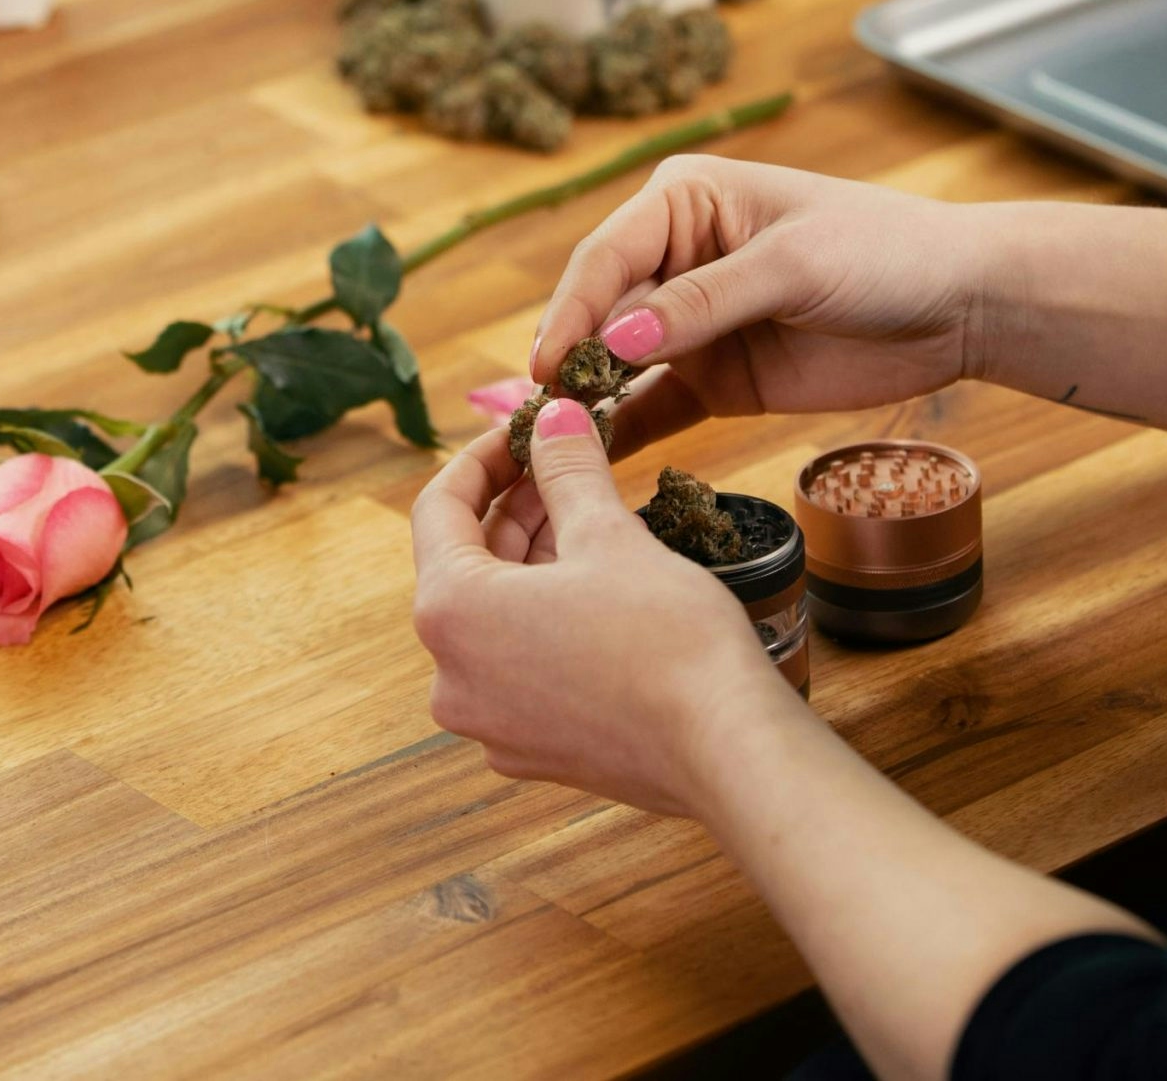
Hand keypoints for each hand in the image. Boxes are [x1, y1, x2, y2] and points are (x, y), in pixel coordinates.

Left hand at [410, 398, 795, 816]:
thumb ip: (567, 468)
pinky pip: (521, 666)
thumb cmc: (666, 640)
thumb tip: (552, 416)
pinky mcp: (533, 749)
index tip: (522, 429)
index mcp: (451, 614)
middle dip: (516, 508)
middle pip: (467, 565)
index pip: (439, 509)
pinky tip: (598, 585)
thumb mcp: (609, 534)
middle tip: (565, 462)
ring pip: (496, 617)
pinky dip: (548, 618)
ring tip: (588, 514)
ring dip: (534, 560)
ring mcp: (490, 722)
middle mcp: (452, 676)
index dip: (483, 457)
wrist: (727, 750)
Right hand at [529, 154, 990, 436]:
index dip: (573, 309)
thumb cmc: (884, 252)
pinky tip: (595, 463)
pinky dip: (627, 433)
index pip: (607, 255)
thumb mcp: (792, 266)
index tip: (549, 363)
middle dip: (572, 360)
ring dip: (589, 400)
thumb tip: (613, 342)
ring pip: (618, 363)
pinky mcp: (717, 378)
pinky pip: (657, 408)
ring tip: (559, 444)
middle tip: (543, 415)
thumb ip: (702, 304)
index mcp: (683, 200)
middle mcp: (675, 257)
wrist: (962, 305)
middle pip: (601, 312)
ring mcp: (693, 323)